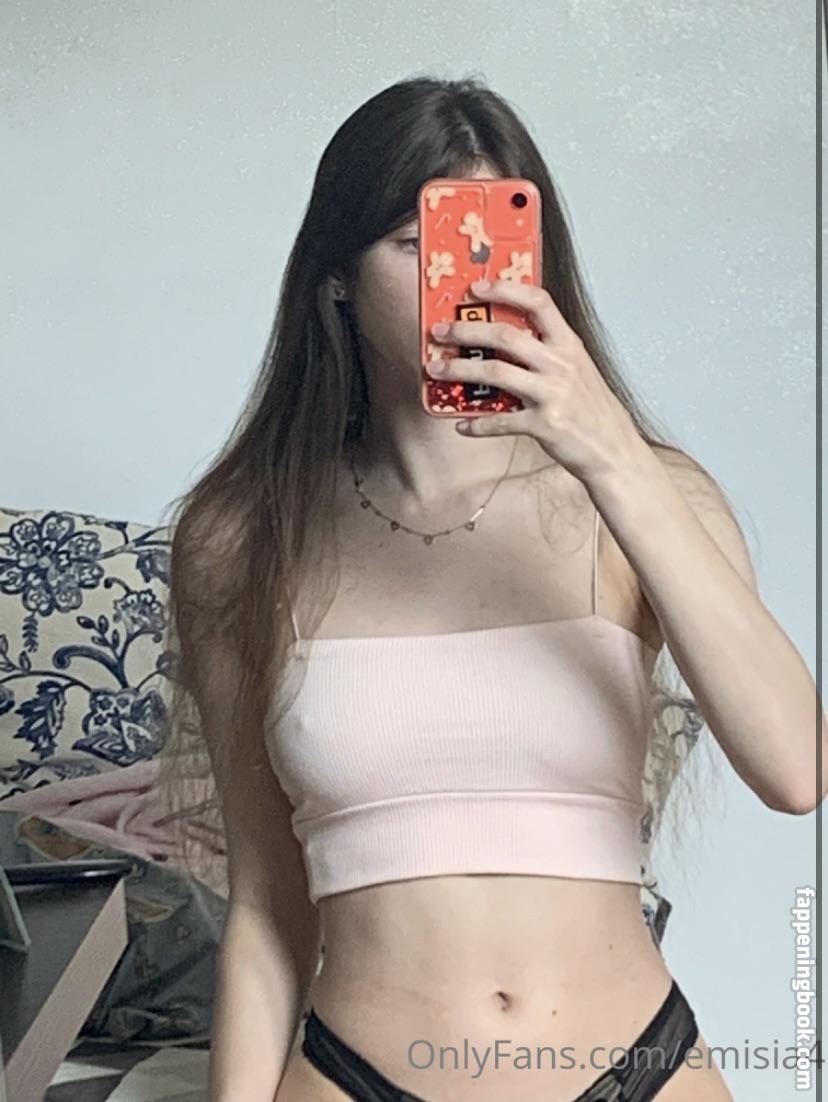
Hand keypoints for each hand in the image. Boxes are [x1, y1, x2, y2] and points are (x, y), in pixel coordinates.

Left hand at [427, 279, 643, 484]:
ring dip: (459, 370)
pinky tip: (462, 425)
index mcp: (569, 345)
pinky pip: (500, 421)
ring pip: (495, 373)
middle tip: (440, 331)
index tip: (477, 288)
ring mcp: (552, 394)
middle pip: (506, 335)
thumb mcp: (577, 370)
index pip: (538, 302)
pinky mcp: (544, 425)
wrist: (614, 450)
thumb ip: (548, 351)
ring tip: (435, 369)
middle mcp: (561, 365)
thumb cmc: (592, 410)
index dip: (505, 290)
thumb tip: (504, 338)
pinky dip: (477, 424)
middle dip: (466, 331)